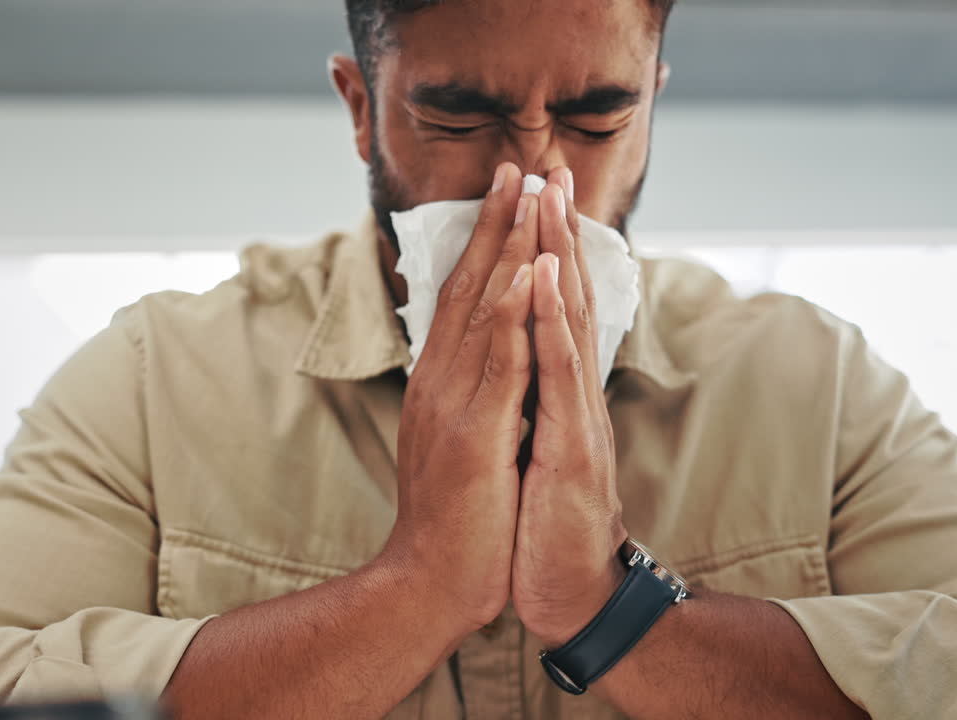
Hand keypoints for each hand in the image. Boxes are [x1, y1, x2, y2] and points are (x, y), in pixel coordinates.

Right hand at [379, 162, 541, 632]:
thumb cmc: (456, 519)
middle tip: (521, 164)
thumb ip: (474, 397)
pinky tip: (527, 270)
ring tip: (529, 191)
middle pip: (469, 284)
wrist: (428, 585)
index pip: (464, 297)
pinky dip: (511, 311)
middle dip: (498, 222)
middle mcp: (440, 379)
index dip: (487, 242)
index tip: (511, 194)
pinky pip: (496, 361)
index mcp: (440, 382)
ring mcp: (453, 403)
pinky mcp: (472, 432)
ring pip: (482, 307)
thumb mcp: (463, 443)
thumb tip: (495, 361)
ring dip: (507, 245)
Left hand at [512, 168, 628, 646]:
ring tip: (550, 199)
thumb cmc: (543, 525)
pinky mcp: (573, 450)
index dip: (543, 252)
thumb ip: (534, 402)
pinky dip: (549, 323)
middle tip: (550, 168)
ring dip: (556, 256)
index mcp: (555, 394)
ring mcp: (577, 419)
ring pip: (564, 324)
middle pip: (561, 300)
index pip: (547, 309)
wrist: (568, 594)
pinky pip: (558, 377)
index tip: (533, 196)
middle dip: (554, 232)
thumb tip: (518, 362)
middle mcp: (571, 395)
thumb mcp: (533, 450)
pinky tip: (543, 281)